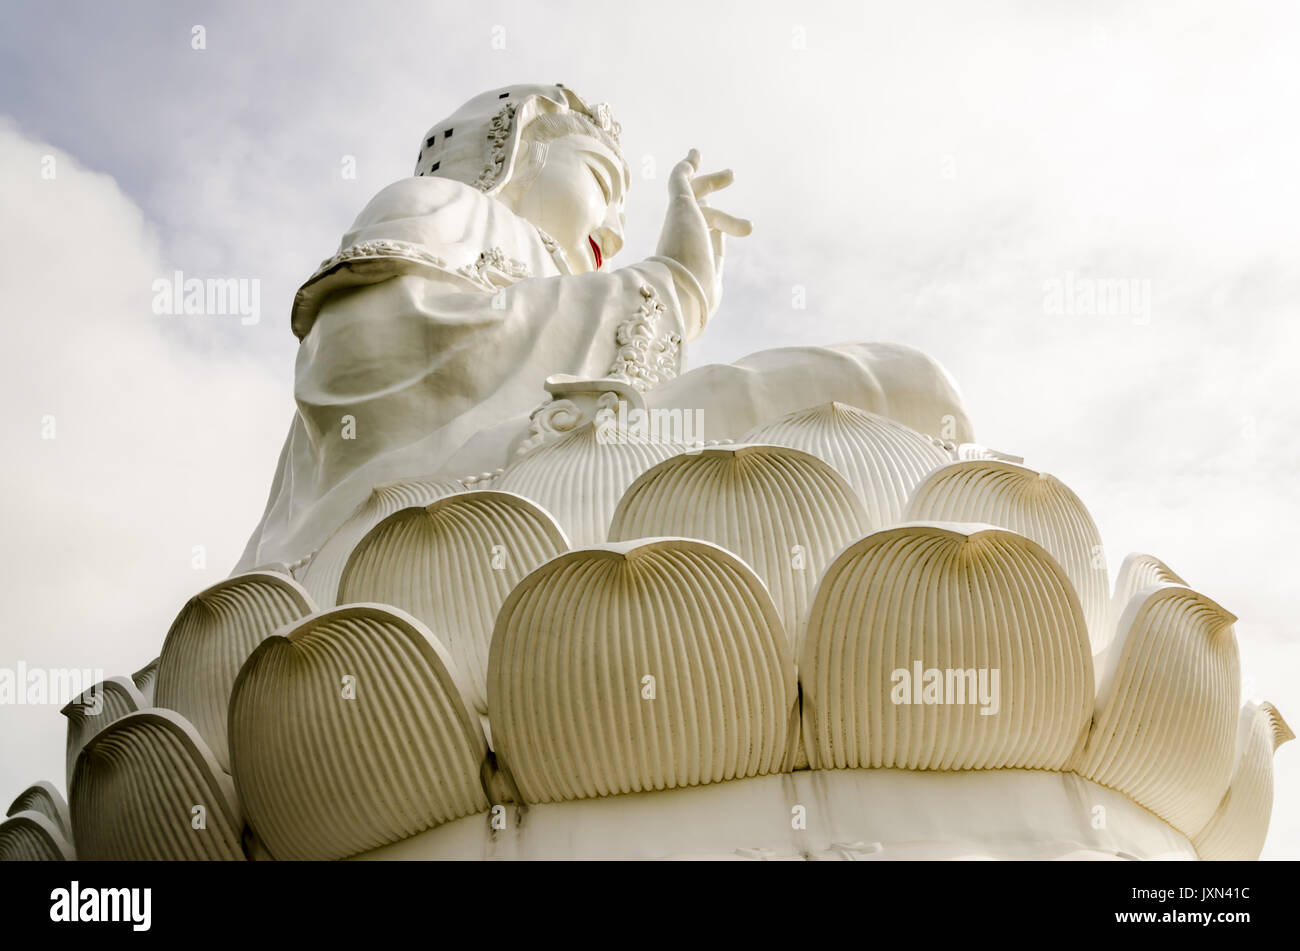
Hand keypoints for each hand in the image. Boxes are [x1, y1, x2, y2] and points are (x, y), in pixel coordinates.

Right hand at [655, 149, 751, 323]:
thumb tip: (714, 271)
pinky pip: (679, 179)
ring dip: (713, 181)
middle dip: (718, 201)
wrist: (680, 290)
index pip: (708, 233)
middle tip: (733, 185)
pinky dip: (687, 166)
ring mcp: (678, 219)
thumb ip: (712, 272)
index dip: (723, 226)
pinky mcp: (679, 205)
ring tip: (732, 175)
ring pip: (696, 195)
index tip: (745, 228)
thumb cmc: (696, 295)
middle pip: (701, 212)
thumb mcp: (711, 285)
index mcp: (688, 254)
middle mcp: (679, 235)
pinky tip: (695, 154)